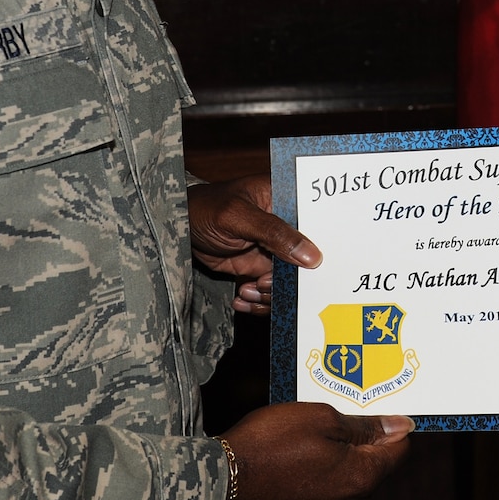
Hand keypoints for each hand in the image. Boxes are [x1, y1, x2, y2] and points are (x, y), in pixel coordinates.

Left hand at [188, 175, 317, 313]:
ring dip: (272, 292)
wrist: (177, 229)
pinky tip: (242, 298)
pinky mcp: (260, 268)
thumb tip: (312, 255)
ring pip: (289, 280)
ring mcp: (273, 249)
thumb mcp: (238, 216)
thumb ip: (274, 233)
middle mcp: (285, 226)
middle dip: (292, 277)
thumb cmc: (205, 209)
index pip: (316, 222)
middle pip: (306, 257)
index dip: (320, 245)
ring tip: (250, 290)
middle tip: (267, 281)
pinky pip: (271, 291)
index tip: (313, 266)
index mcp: (286, 199)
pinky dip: (259, 300)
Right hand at [222, 403, 412, 499]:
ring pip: (350, 479)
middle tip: (329, 417)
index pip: (401, 448)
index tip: (369, 408)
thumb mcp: (321, 418)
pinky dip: (320, 475)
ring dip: (338, 458)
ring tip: (306, 437)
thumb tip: (400, 426)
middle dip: (359, 442)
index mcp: (363, 479)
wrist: (221, 484)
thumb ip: (364, 425)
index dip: (389, 424)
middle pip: (375, 465)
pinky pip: (329, 492)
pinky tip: (295, 459)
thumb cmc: (269, 445)